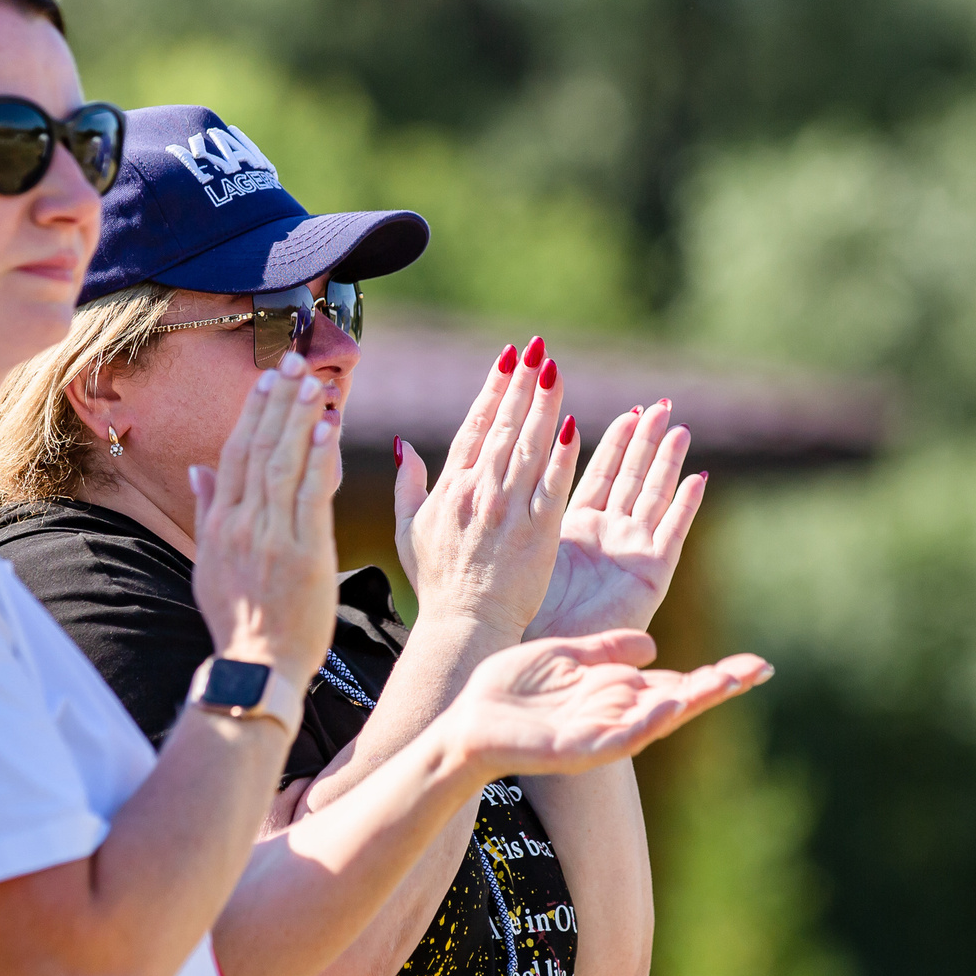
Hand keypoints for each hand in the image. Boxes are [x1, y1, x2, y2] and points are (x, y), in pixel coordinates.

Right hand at [189, 352, 340, 683]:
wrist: (257, 667)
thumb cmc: (239, 621)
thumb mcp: (209, 563)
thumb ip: (208, 510)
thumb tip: (199, 468)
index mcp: (221, 524)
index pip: (236, 454)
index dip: (253, 413)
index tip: (268, 380)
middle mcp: (242, 524)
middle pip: (259, 449)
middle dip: (277, 401)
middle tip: (294, 362)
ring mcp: (272, 537)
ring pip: (284, 463)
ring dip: (299, 418)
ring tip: (313, 382)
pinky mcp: (305, 553)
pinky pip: (311, 495)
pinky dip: (318, 458)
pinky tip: (327, 426)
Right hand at [394, 337, 579, 640]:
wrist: (465, 627)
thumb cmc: (438, 583)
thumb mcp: (409, 531)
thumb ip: (408, 485)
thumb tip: (403, 445)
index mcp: (450, 488)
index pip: (475, 427)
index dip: (493, 389)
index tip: (508, 359)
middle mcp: (479, 493)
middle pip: (504, 427)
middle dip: (522, 384)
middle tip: (537, 349)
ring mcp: (509, 512)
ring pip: (529, 448)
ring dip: (543, 406)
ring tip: (554, 370)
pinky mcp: (538, 534)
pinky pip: (553, 486)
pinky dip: (561, 456)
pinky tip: (572, 426)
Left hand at [440, 631, 771, 777]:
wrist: (465, 722)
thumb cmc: (509, 691)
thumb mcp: (564, 656)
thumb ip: (606, 651)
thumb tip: (652, 647)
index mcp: (614, 691)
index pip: (676, 682)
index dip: (714, 674)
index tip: (755, 664)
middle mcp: (615, 714)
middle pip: (678, 701)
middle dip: (717, 686)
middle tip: (758, 670)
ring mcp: (598, 734)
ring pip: (655, 721)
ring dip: (689, 703)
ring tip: (724, 683)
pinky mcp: (573, 749)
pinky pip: (615, 738)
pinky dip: (642, 724)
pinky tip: (665, 709)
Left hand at [526, 399, 704, 641]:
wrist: (544, 650)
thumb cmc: (524, 608)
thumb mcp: (522, 545)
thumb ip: (525, 508)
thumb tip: (504, 467)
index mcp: (576, 527)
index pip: (601, 473)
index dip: (616, 442)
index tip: (630, 410)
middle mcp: (608, 536)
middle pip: (633, 478)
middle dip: (647, 442)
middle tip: (662, 406)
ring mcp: (632, 554)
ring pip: (655, 498)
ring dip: (669, 464)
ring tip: (680, 430)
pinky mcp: (651, 576)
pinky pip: (672, 533)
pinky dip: (686, 506)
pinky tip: (698, 478)